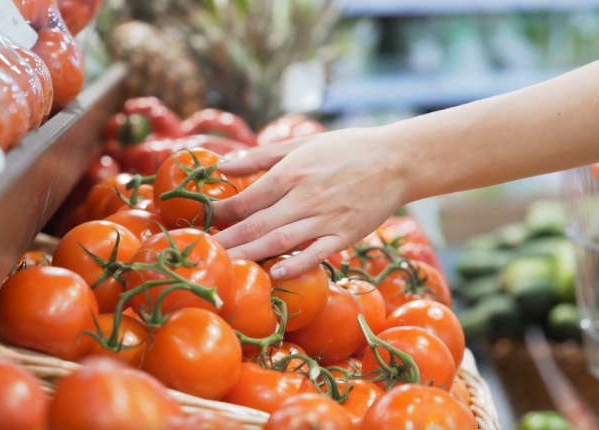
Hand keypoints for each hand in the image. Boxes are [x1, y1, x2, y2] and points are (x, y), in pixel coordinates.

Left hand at [211, 127, 408, 279]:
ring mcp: (326, 218)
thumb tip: (221, 167)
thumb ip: (260, 156)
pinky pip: (317, 253)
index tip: (203, 224)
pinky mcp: (346, 235)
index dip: (223, 213)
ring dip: (251, 255)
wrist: (397, 160)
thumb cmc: (346, 149)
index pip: (248, 198)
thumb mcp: (302, 145)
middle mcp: (305, 196)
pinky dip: (296, 264)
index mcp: (292, 172)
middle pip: (257, 223)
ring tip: (226, 266)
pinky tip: (276, 274)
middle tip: (201, 254)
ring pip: (281, 240)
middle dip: (227, 240)